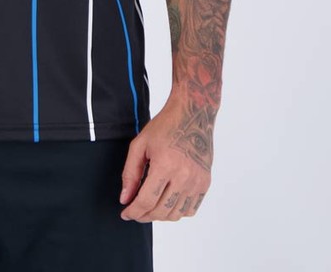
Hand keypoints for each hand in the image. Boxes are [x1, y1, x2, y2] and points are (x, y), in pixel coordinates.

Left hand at [117, 99, 211, 221]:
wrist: (193, 114)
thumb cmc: (165, 126)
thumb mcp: (140, 145)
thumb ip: (130, 173)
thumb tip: (125, 198)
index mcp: (165, 165)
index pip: (146, 201)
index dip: (133, 211)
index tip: (126, 213)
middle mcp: (184, 176)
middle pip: (161, 211)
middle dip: (144, 216)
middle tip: (135, 212)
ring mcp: (197, 181)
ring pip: (176, 214)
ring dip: (160, 216)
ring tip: (150, 207)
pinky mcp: (205, 183)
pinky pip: (190, 209)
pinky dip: (177, 212)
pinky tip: (167, 203)